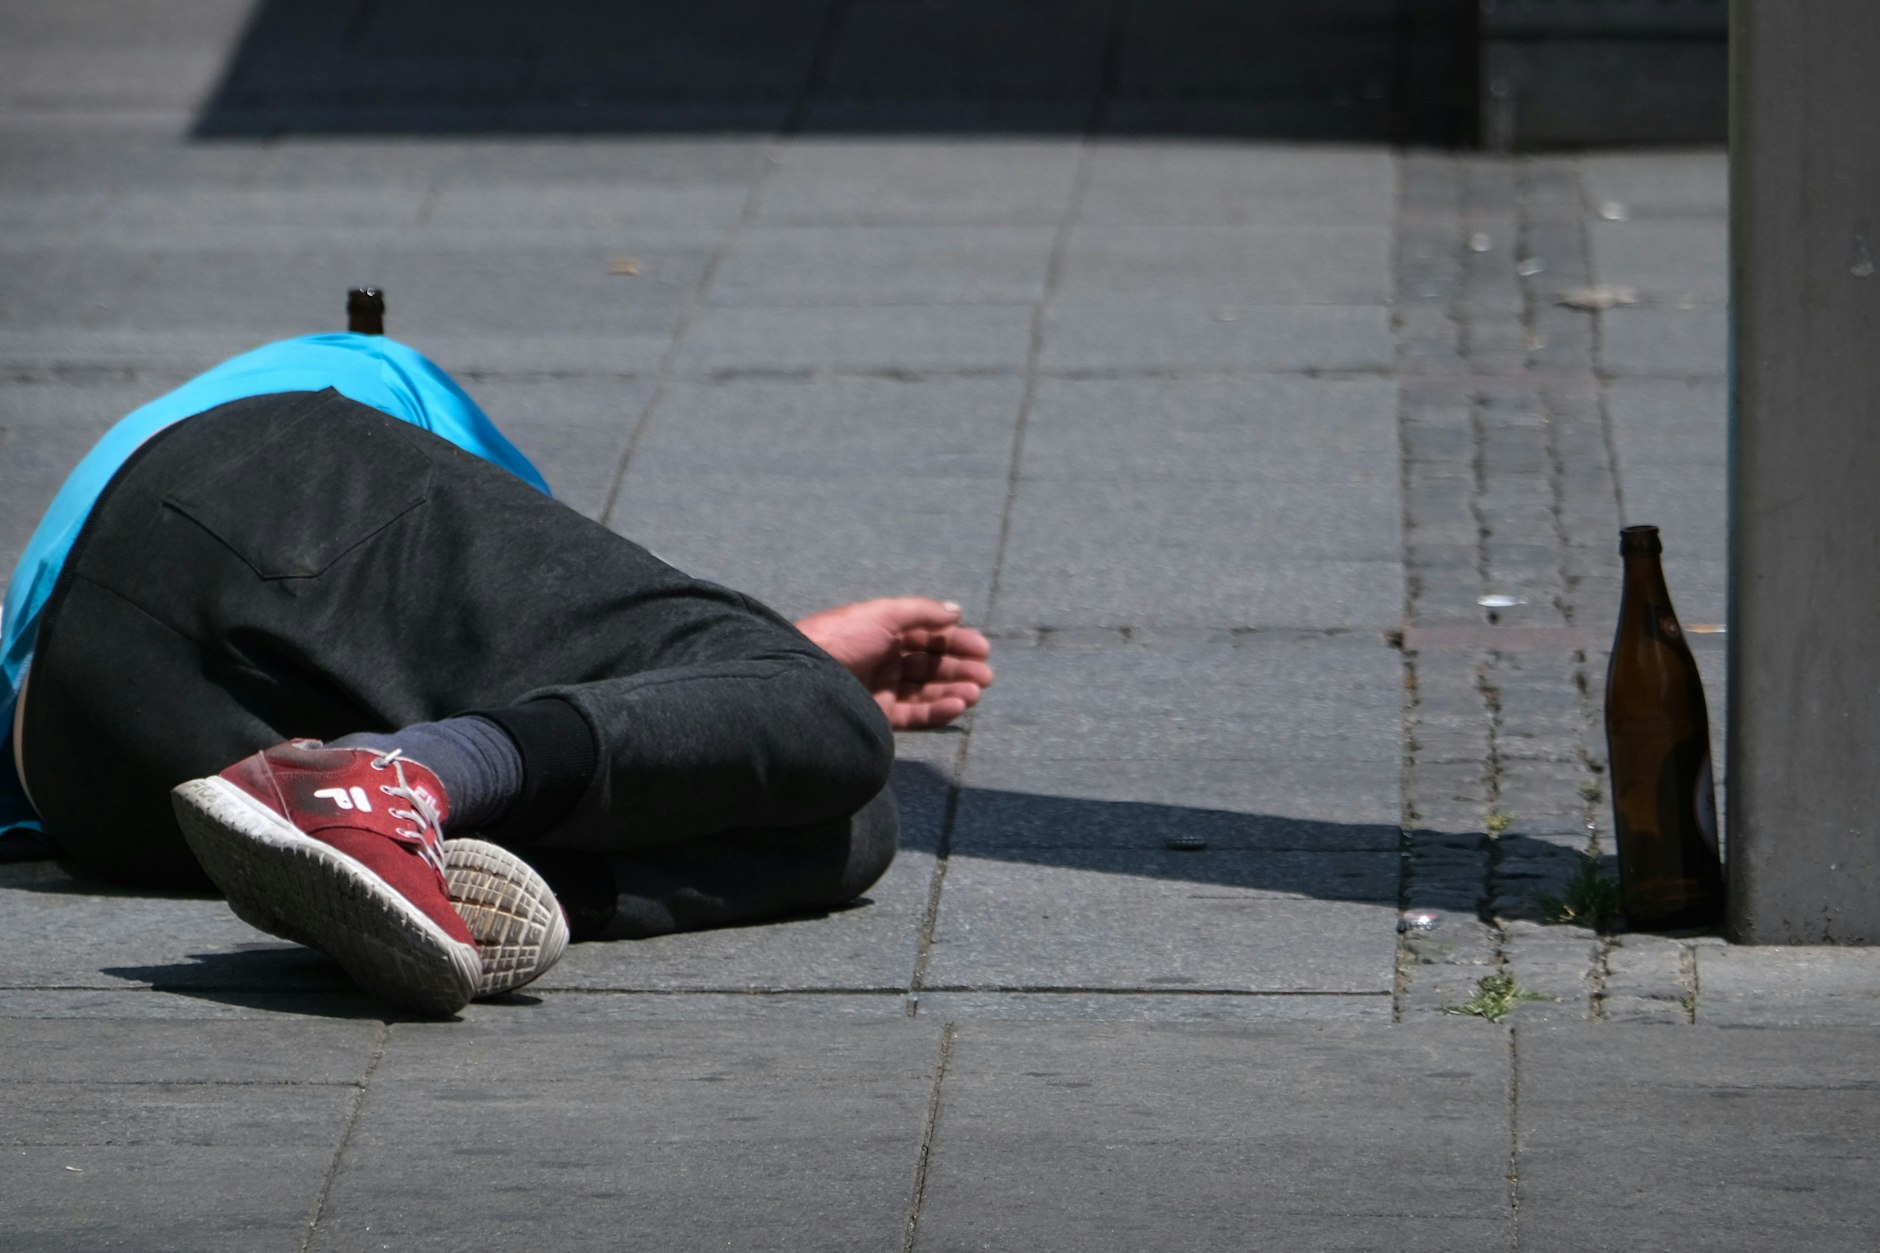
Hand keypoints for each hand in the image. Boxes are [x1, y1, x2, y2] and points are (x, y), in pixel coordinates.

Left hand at [795, 597, 992, 730]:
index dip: (956, 641)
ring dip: (953, 690)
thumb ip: (923, 612)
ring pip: (926, 691)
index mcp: (884, 632)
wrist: (802, 678)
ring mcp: (881, 689)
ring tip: (976, 691)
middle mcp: (884, 659)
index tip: (983, 649)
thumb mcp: (884, 614)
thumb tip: (956, 611)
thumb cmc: (841, 638)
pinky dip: (938, 710)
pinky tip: (957, 704)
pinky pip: (915, 714)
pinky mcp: (878, 716)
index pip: (928, 636)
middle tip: (986, 675)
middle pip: (931, 664)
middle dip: (959, 668)